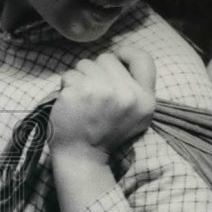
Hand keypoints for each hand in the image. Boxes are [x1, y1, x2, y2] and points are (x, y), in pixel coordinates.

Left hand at [49, 48, 156, 166]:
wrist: (83, 156)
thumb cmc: (105, 133)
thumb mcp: (136, 115)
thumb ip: (134, 88)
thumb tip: (119, 57)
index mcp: (145, 100)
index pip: (143, 59)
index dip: (128, 54)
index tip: (116, 60)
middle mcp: (126, 94)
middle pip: (107, 58)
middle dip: (96, 71)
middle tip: (93, 94)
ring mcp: (102, 91)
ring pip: (85, 64)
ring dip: (80, 77)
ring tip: (82, 99)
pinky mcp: (78, 92)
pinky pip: (68, 75)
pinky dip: (66, 86)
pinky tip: (71, 103)